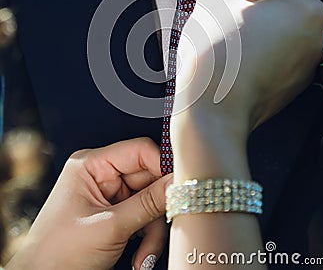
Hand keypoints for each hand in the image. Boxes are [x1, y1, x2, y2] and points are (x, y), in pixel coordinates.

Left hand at [6, 138, 171, 269]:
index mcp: (91, 164)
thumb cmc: (57, 254)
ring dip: (152, 230)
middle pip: (148, 179)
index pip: (139, 151)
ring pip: (149, 201)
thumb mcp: (110, 227)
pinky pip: (143, 216)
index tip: (181, 186)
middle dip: (156, 210)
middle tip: (166, 227)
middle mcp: (100, 174)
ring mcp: (108, 194)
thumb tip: (178, 184)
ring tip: (144, 256)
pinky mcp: (114, 212)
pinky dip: (146, 236)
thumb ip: (148, 203)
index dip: (162, 167)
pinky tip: (139, 256)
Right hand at [171, 0, 322, 180]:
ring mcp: (303, 60)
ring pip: (271, 21)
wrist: (212, 115)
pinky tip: (227, 36)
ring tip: (215, 9)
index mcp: (304, 8)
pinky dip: (251, 35)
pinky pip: (271, 45)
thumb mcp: (216, 1)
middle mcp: (313, 34)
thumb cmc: (217, 58)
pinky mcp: (289, 80)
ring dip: (244, 11)